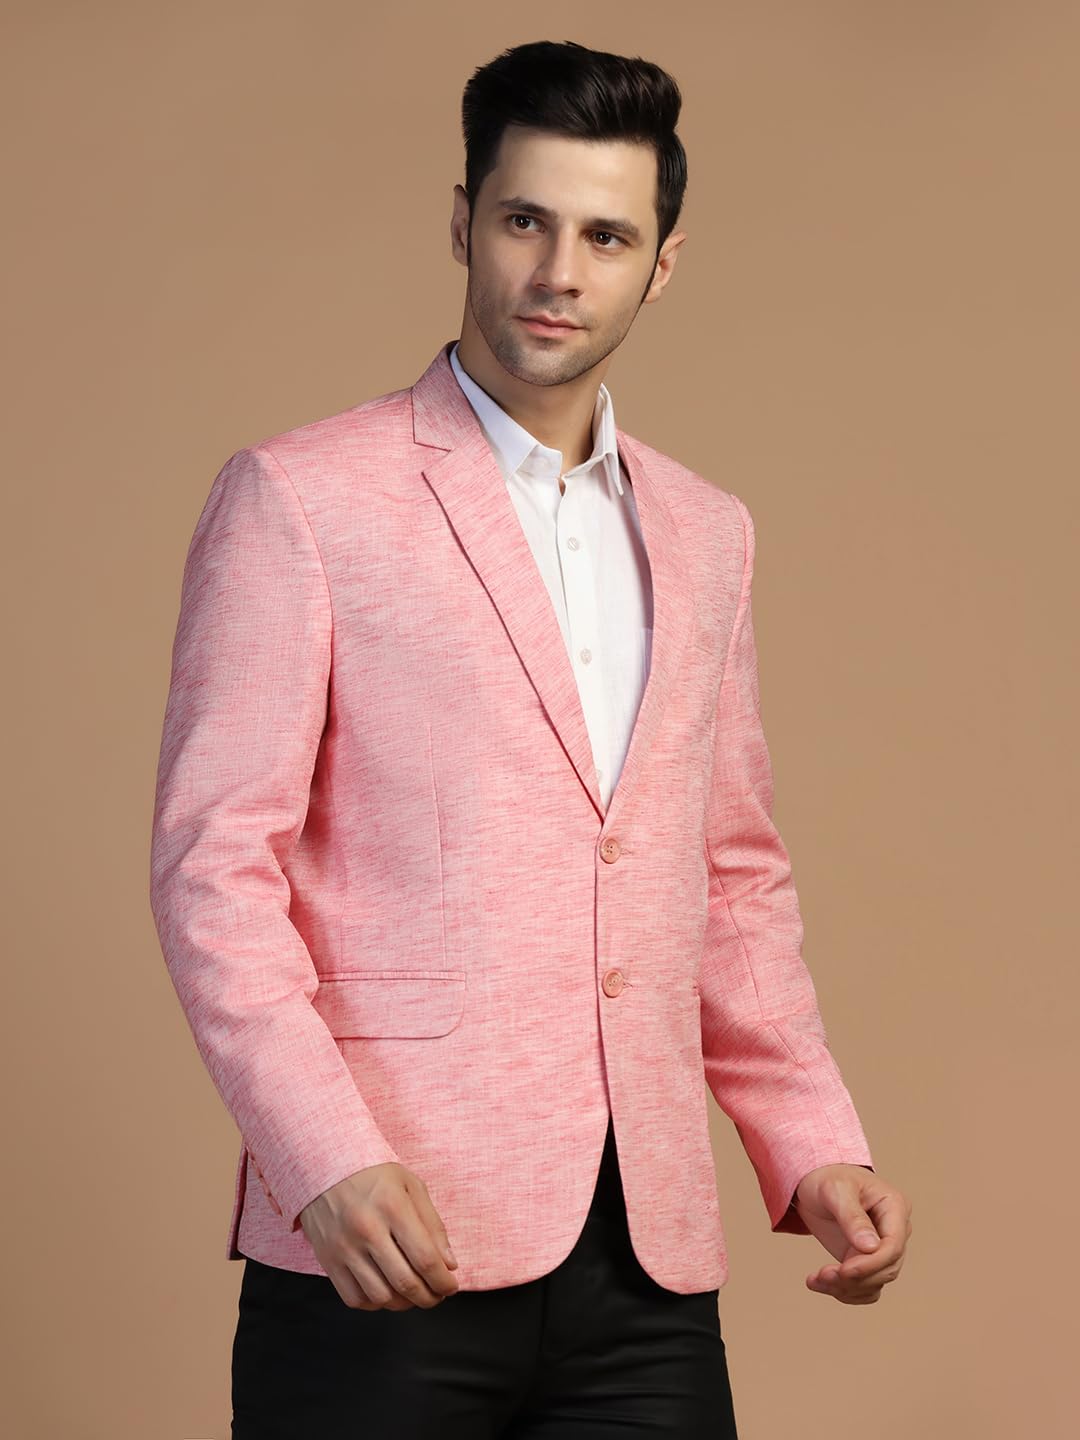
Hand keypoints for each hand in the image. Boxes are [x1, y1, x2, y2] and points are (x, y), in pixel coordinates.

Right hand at [299, 1162, 460, 1310]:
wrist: (324, 1165)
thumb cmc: (372, 1173)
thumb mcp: (410, 1185)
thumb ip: (433, 1225)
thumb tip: (449, 1264)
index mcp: (393, 1206)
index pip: (425, 1258)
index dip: (443, 1281)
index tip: (450, 1286)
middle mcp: (367, 1229)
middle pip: (405, 1282)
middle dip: (429, 1297)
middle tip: (436, 1295)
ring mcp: (344, 1247)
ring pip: (381, 1296)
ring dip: (403, 1303)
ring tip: (412, 1292)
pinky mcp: (328, 1260)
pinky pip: (355, 1298)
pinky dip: (375, 1303)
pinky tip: (386, 1290)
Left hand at [793, 1164, 911, 1304]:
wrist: (816, 1182)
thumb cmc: (828, 1178)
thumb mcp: (836, 1190)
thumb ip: (853, 1217)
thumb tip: (871, 1248)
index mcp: (895, 1207)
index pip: (893, 1246)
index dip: (871, 1264)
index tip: (843, 1270)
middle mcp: (895, 1230)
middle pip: (887, 1269)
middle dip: (854, 1278)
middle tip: (822, 1275)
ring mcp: (883, 1248)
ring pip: (876, 1282)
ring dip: (846, 1288)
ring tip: (815, 1279)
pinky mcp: (868, 1262)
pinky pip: (866, 1288)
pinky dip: (845, 1292)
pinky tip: (820, 1284)